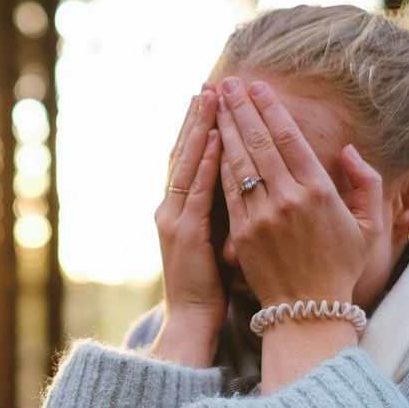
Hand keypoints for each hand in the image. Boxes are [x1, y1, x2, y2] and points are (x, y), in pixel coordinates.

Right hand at [148, 84, 223, 367]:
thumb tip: (237, 187)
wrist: (190, 322)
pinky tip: (220, 138)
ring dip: (200, 128)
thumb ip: (219, 214)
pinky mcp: (185, 232)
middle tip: (210, 85)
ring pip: (187, 163)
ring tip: (212, 97)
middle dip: (197, 117)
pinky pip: (198, 190)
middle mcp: (170, 208)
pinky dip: (208, 161)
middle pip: (184, 152)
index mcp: (178, 210)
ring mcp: (174, 218)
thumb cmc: (208, 289)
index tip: (212, 99)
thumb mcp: (211, 244)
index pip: (189, 160)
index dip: (199, 128)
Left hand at [214, 77, 382, 306]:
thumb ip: (364, 183)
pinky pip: (227, 190)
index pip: (290, 140)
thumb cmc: (340, 267)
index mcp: (320, 193)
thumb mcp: (368, 226)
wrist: (307, 311)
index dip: (271, 110)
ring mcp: (262, 216)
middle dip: (241, 109)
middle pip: (259, 144)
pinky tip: (211, 143)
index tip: (258, 87)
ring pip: (239, 163)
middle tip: (228, 83)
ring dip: (225, 130)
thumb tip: (347, 150)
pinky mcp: (241, 233)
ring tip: (215, 104)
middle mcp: (289, 200)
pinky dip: (218, 163)